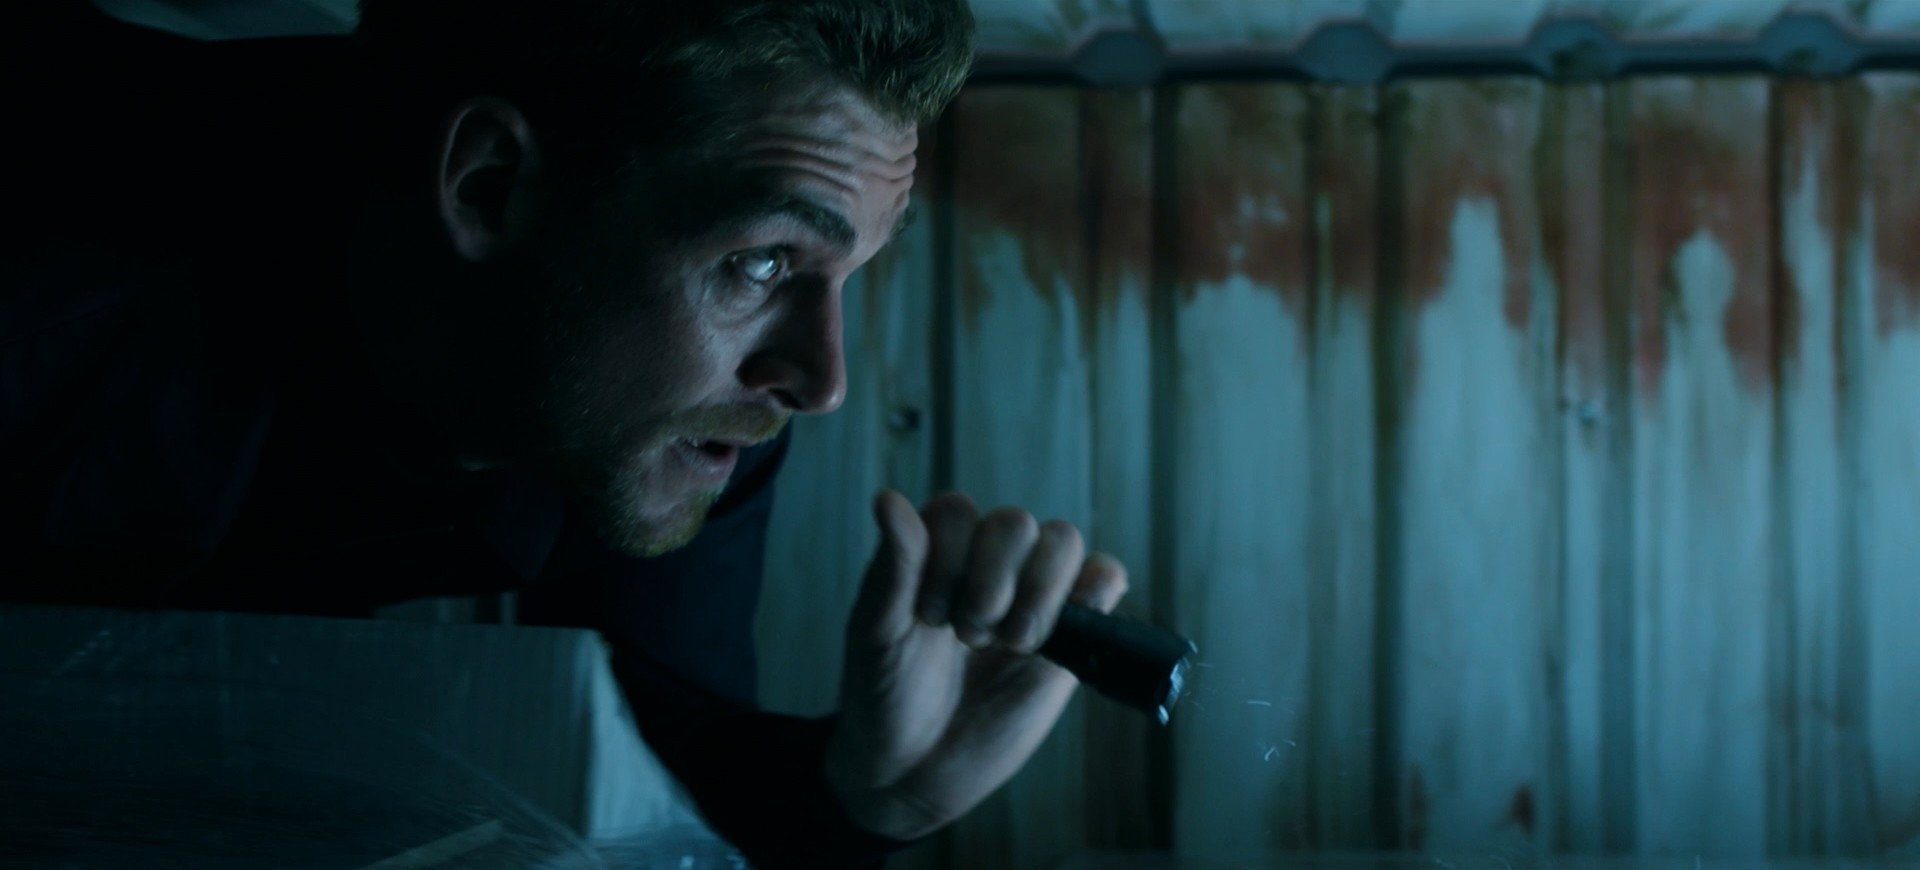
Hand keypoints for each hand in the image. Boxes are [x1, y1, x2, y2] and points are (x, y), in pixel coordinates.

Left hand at [821, 490, 1128, 840]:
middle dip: (993, 582)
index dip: (948, 561)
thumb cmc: (883, 697)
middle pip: (1016, 523)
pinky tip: (1059, 632)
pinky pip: (1104, 578)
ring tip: (1011, 643)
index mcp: (934, 551)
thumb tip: (887, 498)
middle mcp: (985, 562)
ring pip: (1063, 542)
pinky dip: (1096, 590)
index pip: (960, 511)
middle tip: (968, 637)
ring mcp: (1031, 594)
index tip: (928, 617)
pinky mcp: (1071, 633)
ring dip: (1040, 590)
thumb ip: (893, 568)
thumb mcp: (876, 635)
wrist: (914, 770)